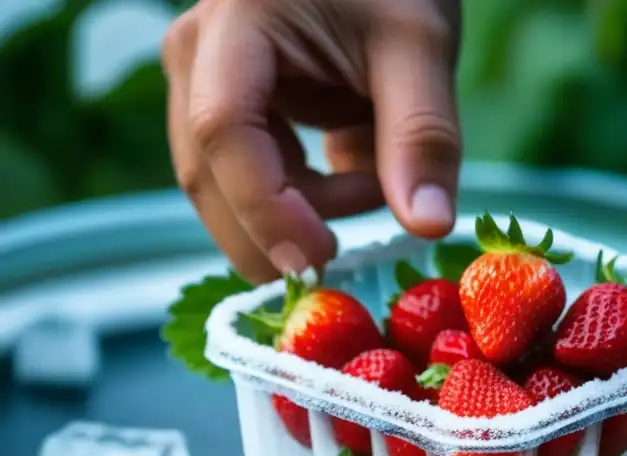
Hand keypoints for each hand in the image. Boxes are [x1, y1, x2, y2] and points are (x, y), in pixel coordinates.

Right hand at [162, 0, 461, 283]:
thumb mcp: (420, 46)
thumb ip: (423, 136)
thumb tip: (428, 228)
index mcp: (236, 24)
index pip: (223, 131)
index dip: (266, 209)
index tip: (321, 260)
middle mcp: (198, 55)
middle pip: (210, 173)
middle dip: (277, 230)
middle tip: (348, 257)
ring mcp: (205, 85)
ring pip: (229, 186)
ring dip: (304, 209)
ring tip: (375, 177)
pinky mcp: (231, 110)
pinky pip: (256, 177)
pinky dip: (309, 195)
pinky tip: (358, 167)